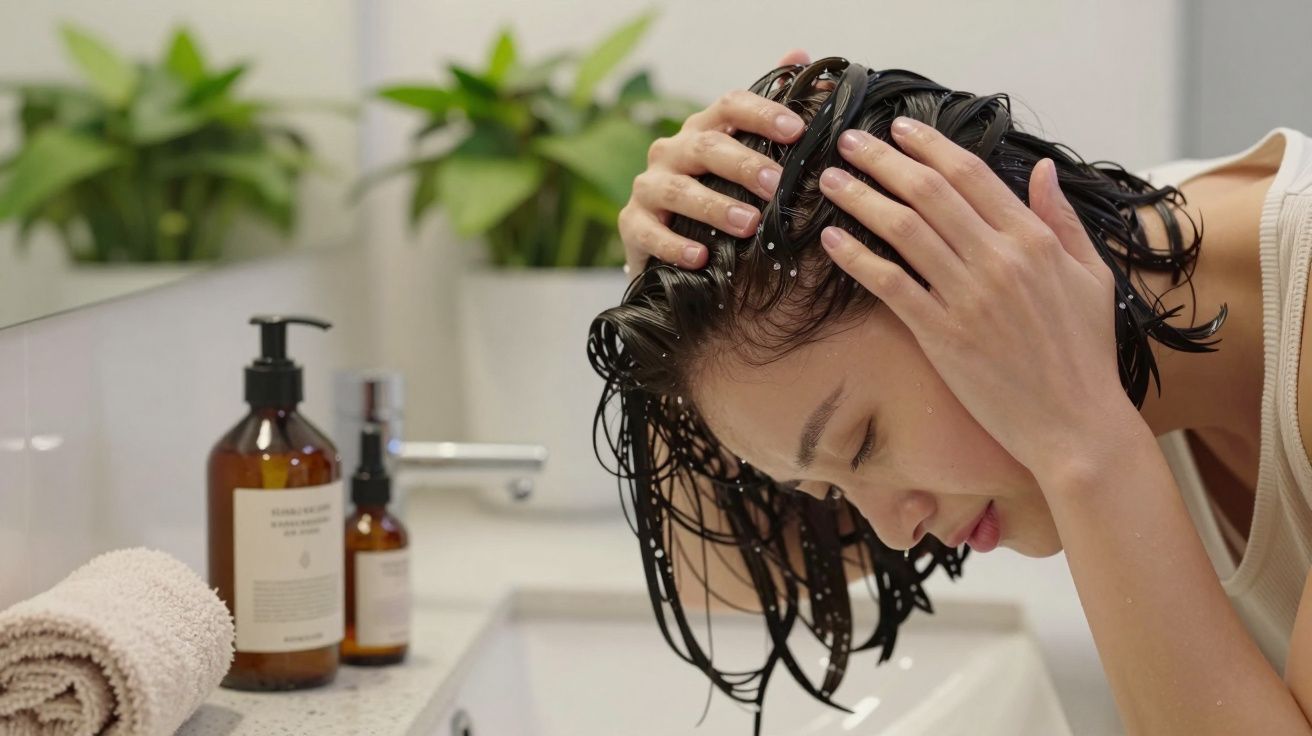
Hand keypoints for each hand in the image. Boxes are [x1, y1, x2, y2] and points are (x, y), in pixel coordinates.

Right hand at [618, 49, 815, 275]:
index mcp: (702, 130)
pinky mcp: (632, 224)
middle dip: (743, 164)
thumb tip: (800, 53)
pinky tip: (700, 257)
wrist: (663, 242)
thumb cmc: (712, 193)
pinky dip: (675, 245)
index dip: (762, 114)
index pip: (730, 106)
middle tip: (775, 184)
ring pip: (678, 190)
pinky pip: (650, 232)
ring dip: (714, 206)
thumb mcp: (740, 156)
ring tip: (747, 224)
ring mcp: (648, 187)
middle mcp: (671, 152)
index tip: (797, 131)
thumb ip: (768, 113)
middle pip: (705, 146)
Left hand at [817, 118, 1128, 474]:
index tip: (900, 128)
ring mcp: (968, 298)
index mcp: (1033, 239)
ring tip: (831, 181)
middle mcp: (998, 260)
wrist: (1075, 423)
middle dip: (884, 160)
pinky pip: (891, 285)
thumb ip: (1062, 219)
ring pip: (904, 231)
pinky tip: (832, 240)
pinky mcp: (942, 335)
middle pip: (929, 192)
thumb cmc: (1085, 352)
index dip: (930, 146)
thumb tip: (1043, 168)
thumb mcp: (1090, 275)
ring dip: (861, 199)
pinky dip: (858, 258)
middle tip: (849, 141)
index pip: (972, 175)